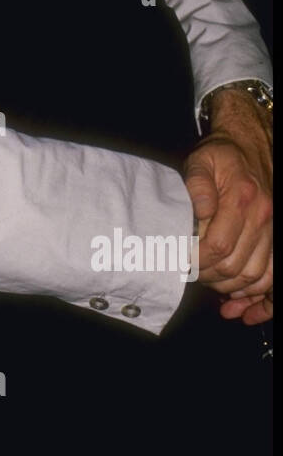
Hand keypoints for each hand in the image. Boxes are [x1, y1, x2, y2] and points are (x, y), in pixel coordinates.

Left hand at [184, 88, 272, 321]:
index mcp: (242, 199)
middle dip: (211, 279)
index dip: (198, 263)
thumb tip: (199, 210)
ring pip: (257, 277)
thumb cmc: (222, 155)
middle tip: (193, 276)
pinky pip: (275, 276)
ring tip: (211, 287)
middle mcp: (263, 217)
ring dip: (232, 289)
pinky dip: (262, 298)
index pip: (219, 247)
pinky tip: (243, 310)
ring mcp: (275, 229)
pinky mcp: (278, 237)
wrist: (252, 145)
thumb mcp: (202, 160)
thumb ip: (197, 185)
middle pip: (237, 268)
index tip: (182, 264)